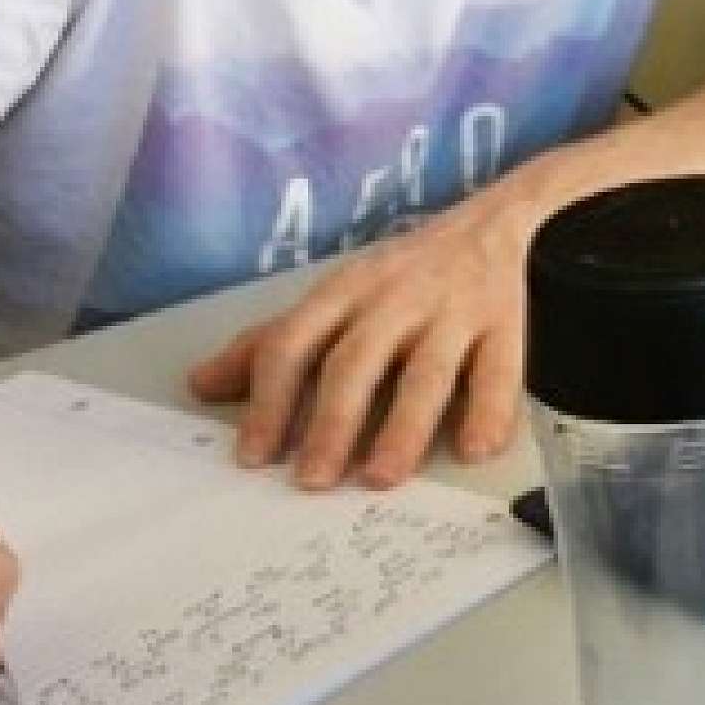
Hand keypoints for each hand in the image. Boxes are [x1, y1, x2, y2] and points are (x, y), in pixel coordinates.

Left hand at [186, 187, 537, 490]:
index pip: (295, 342)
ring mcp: (452, 312)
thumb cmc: (397, 277)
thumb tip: (201, 384)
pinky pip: (499, 372)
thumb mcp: (332, 297)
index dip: (271, 399)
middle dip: (331, 422)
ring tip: (380, 477)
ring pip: (426, 371)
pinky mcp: (503, 325)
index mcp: (344, 291)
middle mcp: (395, 299)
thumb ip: (271, 342)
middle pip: (357, 360)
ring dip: (403, 427)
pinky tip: (472, 450)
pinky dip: (489, 413)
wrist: (487, 225)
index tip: (253, 455)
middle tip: (310, 479)